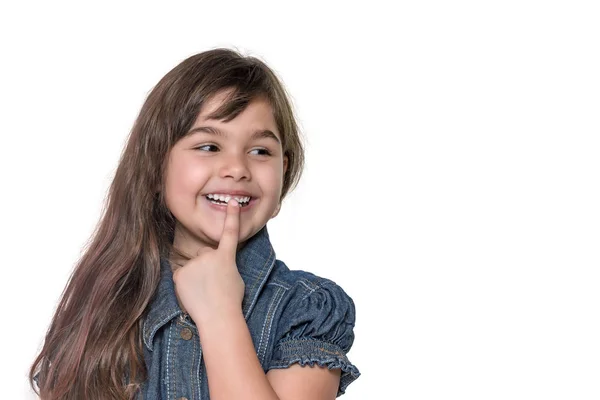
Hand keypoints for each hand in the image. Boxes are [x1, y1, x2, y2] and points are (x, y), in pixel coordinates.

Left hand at [172, 199, 244, 321]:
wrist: (219, 318)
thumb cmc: (231, 301)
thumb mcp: (235, 278)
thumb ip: (224, 265)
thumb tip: (213, 265)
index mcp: (226, 257)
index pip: (230, 232)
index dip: (232, 216)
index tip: (233, 202)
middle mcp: (209, 256)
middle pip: (204, 256)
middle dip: (206, 267)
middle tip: (213, 286)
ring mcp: (193, 264)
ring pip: (192, 267)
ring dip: (195, 277)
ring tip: (204, 293)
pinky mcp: (180, 274)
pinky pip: (181, 276)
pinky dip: (185, 284)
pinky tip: (193, 294)